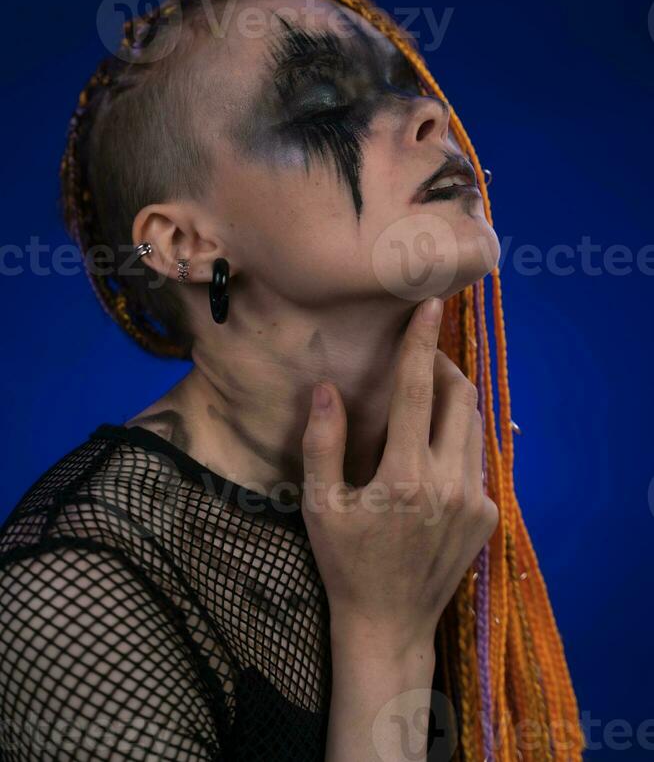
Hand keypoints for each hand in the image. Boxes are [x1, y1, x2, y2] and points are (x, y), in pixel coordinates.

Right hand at [300, 297, 498, 652]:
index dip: (422, 341)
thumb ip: (323, 443)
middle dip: (443, 367)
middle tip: (419, 360)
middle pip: (461, 397)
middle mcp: (449, 482)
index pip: (418, 390)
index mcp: (405, 475)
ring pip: (475, 425)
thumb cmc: (346, 563)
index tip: (431, 303)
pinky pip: (477, 460)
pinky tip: (431, 455)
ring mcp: (475, 500)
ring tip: (426, 398)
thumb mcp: (321, 506)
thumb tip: (326, 388)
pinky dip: (457, 442)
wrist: (389, 625)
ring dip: (454, 401)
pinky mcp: (488, 515)